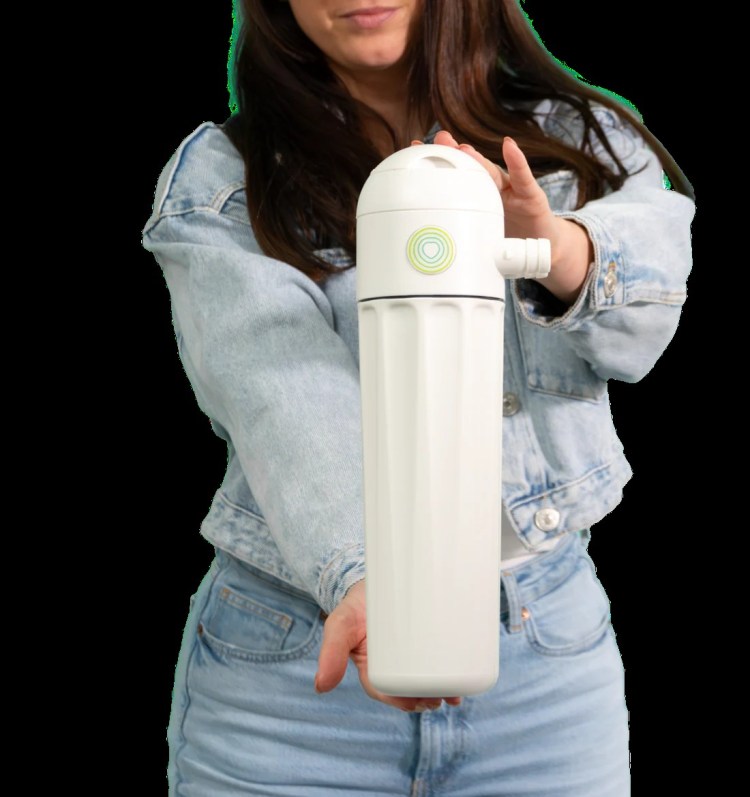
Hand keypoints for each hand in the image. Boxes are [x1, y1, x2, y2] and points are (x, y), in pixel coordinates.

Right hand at [314, 580, 462, 711]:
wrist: (375, 578)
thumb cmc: (356, 604)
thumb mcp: (341, 623)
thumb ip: (331, 651)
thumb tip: (321, 687)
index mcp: (373, 667)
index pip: (388, 690)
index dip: (404, 701)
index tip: (419, 703)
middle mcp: (394, 663)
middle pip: (412, 688)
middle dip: (428, 698)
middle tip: (443, 698)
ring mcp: (413, 651)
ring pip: (428, 677)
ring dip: (442, 689)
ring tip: (456, 694)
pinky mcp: (428, 636)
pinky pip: (440, 657)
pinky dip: (452, 669)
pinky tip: (465, 677)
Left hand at [412, 131, 592, 305]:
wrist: (542, 247)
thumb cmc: (509, 238)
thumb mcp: (480, 237)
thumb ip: (460, 234)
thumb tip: (425, 247)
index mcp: (478, 197)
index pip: (455, 176)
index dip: (437, 163)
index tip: (415, 147)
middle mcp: (493, 188)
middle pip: (471, 168)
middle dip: (454, 152)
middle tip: (438, 140)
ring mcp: (512, 189)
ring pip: (492, 172)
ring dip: (478, 159)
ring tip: (464, 149)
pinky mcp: (531, 196)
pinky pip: (523, 178)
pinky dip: (517, 162)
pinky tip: (509, 146)